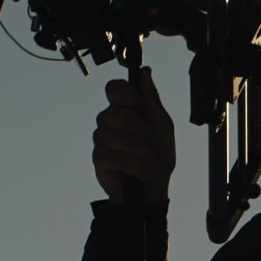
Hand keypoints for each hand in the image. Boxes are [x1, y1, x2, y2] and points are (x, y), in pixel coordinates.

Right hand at [92, 66, 175, 205]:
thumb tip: (145, 72)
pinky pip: (113, 157)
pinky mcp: (98, 159)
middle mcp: (108, 120)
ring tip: (150, 162)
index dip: (127, 95)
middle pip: (120, 115)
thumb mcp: (161, 124)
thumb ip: (152, 98)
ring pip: (119, 138)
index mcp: (124, 108)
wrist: (155, 188)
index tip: (140, 108)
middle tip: (152, 146)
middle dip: (144, 134)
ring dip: (143, 153)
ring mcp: (101, 139)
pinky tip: (143, 173)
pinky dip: (135, 167)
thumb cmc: (158, 155)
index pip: (114, 88)